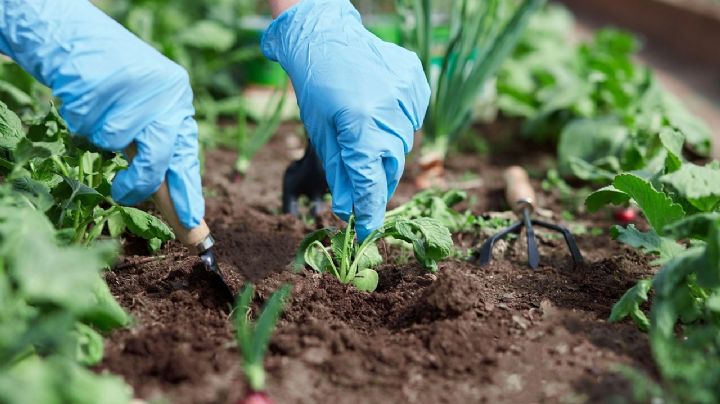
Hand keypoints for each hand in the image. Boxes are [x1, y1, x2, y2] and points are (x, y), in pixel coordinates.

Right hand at [0, 0, 203, 228]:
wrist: (78, 40)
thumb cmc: (114, 88)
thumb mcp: (145, 113)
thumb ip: (159, 148)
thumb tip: (173, 201)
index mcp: (180, 102)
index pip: (186, 156)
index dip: (188, 192)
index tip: (191, 222)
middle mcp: (168, 92)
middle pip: (158, 156)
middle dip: (139, 182)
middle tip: (124, 193)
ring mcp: (139, 86)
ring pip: (116, 141)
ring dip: (100, 137)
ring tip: (99, 113)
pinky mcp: (108, 80)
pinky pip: (89, 125)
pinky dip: (81, 121)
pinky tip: (85, 100)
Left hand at [262, 0, 429, 239]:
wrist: (326, 37)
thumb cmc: (316, 88)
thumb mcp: (321, 134)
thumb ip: (340, 173)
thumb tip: (348, 209)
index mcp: (360, 126)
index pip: (371, 182)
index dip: (370, 211)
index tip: (367, 230)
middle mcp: (389, 111)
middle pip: (391, 165)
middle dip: (377, 179)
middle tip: (364, 183)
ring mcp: (407, 94)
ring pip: (403, 142)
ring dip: (387, 147)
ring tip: (366, 128)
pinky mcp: (416, 82)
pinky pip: (413, 117)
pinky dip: (398, 122)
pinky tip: (379, 108)